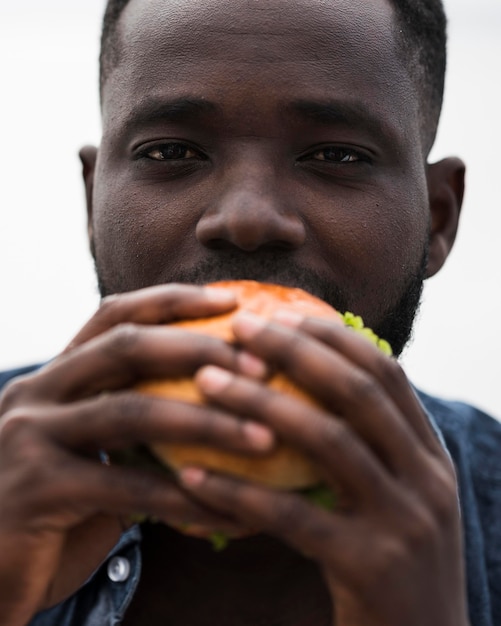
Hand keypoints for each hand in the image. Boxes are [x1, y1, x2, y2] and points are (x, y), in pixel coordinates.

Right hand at [0, 285, 273, 624]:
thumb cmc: (53, 508)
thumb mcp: (90, 451)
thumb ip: (131, 423)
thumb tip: (221, 408)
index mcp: (54, 375)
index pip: (114, 314)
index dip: (175, 300)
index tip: (233, 301)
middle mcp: (36, 392)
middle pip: (127, 347)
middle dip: (201, 349)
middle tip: (263, 365)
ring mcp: (29, 437)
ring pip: (132, 412)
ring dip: (208, 424)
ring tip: (265, 438)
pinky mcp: (34, 489)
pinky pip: (128, 488)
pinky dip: (186, 499)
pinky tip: (229, 512)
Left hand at [179, 311, 468, 625]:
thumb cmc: (389, 567)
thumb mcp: (390, 500)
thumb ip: (362, 450)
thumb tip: (298, 399)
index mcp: (429, 454)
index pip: (384, 372)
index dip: (332, 337)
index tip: (282, 314)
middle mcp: (427, 478)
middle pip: (357, 391)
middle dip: (295, 350)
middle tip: (238, 328)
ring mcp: (406, 521)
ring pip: (328, 441)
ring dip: (260, 404)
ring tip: (206, 381)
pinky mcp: (372, 567)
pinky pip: (294, 516)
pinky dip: (240, 491)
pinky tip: (193, 477)